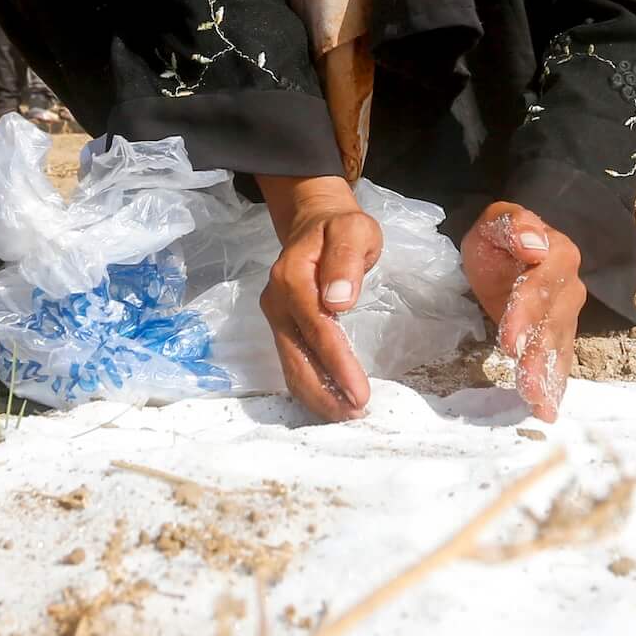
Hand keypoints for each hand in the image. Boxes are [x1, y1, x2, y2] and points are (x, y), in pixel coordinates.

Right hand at [255, 175, 380, 421]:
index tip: (360, 394)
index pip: (317, 330)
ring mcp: (275, 316)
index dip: (338, 365)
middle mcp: (277, 302)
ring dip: (317, 395)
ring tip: (346, 414)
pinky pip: (292, 361)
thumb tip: (338, 300)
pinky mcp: (280, 326)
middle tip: (356, 414)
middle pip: (297, 358)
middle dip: (325, 392)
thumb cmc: (340, 227)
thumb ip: (346, 259)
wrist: (313, 220)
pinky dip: (310, 386)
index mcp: (292, 278)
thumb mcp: (353, 229)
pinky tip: (331, 400)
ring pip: (290, 366)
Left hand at [463, 203, 585, 421]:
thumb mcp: (496, 222)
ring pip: (558, 346)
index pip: (540, 287)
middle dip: (538, 356)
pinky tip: (547, 408)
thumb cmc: (499, 237)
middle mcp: (569, 287)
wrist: (509, 248)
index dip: (525, 314)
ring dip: (549, 376)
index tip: (509, 341)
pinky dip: (554, 384)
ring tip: (539, 404)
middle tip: (527, 386)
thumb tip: (534, 243)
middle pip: (553, 324)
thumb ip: (513, 225)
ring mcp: (567, 314)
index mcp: (557, 254)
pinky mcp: (558, 334)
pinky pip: (559, 359)